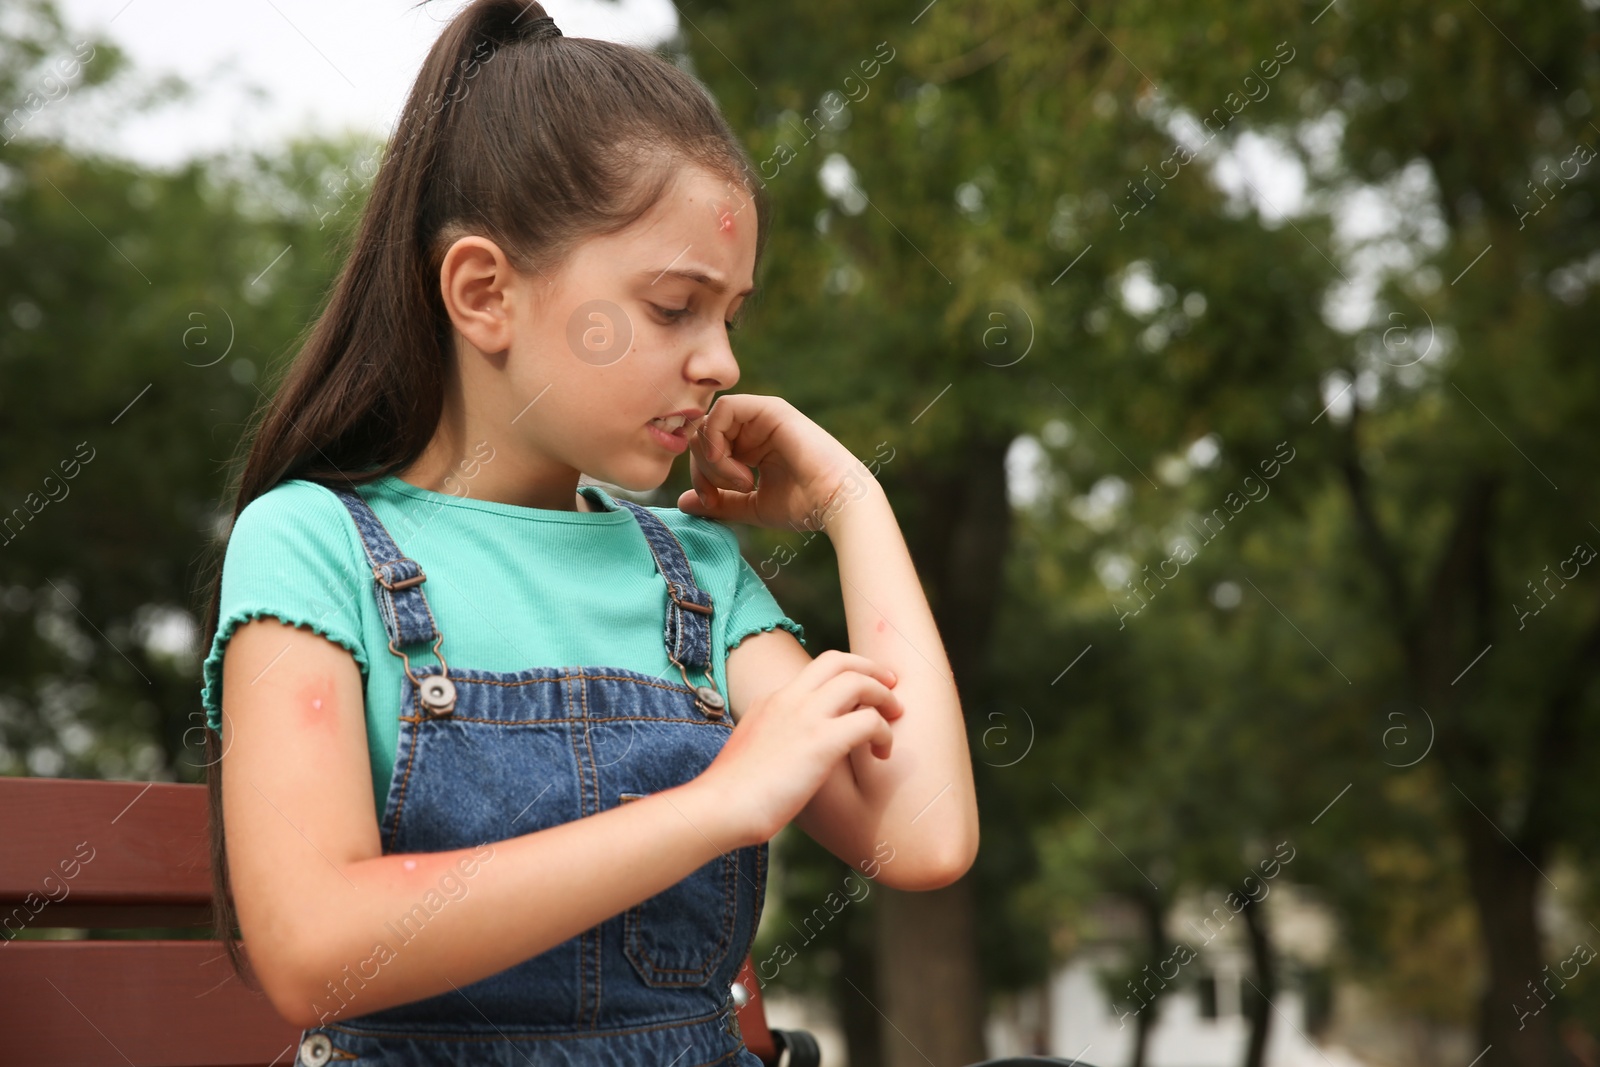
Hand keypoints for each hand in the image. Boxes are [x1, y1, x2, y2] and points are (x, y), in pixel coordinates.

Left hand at [675, 394, 873, 528]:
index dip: (699, 475)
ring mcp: (762, 416)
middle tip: (716, 495)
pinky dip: (717, 438)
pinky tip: (731, 464)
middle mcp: (754, 428)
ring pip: (709, 423)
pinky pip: (724, 408)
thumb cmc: (802, 506)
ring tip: (739, 482)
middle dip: (700, 469)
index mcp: (751, 447)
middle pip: (702, 435)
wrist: (836, 502)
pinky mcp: (769, 409)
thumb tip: (683, 503)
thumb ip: (719, 502)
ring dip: (712, 458)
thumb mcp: (751, 506)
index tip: (710, 502)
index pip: (706, 450)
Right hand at [693, 650, 903, 847]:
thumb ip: (772, 740)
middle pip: (839, 660)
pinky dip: (883, 733)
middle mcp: (788, 699)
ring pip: (858, 682)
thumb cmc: (732, 794)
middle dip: (871, 669)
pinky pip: (867, 721)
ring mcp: (804, 717)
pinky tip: (882, 754)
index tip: (863, 691)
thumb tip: (788, 754)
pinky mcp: (820, 742)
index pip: (816, 670)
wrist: (720, 807)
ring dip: (883, 697)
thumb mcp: (750, 751)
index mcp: (772, 700)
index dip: (846, 675)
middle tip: (890, 686)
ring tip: (895, 718)